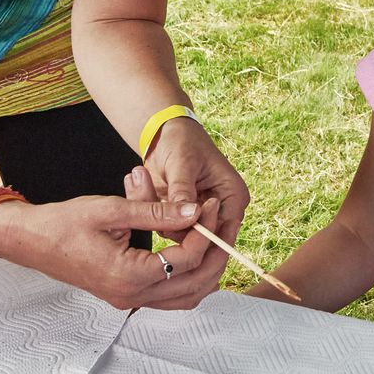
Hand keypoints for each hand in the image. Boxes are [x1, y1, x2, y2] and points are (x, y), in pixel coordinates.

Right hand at [0, 194, 217, 309]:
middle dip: (214, 253)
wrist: (32, 241)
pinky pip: (171, 297)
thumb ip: (156, 211)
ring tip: (211, 236)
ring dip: (205, 269)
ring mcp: (130, 301)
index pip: (185, 259)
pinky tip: (191, 249)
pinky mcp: (128, 297)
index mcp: (128, 275)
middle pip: (196, 284)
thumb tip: (194, 210)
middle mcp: (132, 296)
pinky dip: (189, 277)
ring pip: (188, 297)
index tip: (208, 205)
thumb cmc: (66, 222)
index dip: (204, 230)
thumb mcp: (112, 209)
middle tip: (219, 222)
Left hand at [137, 116, 250, 286]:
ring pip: (181, 236)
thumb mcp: (183, 162)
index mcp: (232, 196)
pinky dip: (152, 216)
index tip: (170, 226)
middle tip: (150, 204)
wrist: (166, 135)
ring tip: (143, 189)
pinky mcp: (182, 218)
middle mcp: (220, 210)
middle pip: (202, 239)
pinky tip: (140, 191)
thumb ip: (183, 191)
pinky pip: (167, 228)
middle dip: (174, 226)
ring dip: (159, 220)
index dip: (199, 236)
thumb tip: (188, 216)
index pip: (223, 229)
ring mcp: (201, 216)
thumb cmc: (182, 141)